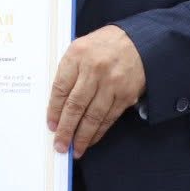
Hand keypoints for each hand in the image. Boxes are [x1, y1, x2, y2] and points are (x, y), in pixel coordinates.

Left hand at [47, 24, 145, 157]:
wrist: (138, 41)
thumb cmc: (103, 45)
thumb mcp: (80, 48)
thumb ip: (68, 71)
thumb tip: (56, 104)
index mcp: (77, 55)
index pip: (60, 88)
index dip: (54, 110)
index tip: (51, 125)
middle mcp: (94, 69)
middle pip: (75, 105)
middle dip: (66, 129)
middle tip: (60, 145)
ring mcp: (112, 83)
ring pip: (93, 116)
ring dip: (82, 136)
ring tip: (74, 149)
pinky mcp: (126, 94)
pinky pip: (109, 117)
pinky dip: (99, 131)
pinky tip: (91, 140)